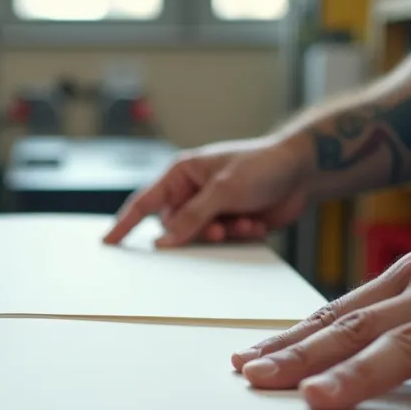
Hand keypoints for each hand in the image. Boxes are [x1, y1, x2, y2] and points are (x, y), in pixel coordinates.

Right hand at [102, 136, 313, 246]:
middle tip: (218, 228)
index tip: (108, 243)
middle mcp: (193, 192)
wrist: (302, 171)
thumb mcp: (223, 190)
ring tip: (242, 221)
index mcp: (182, 174)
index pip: (145, 202)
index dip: (124, 224)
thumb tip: (164, 241)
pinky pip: (221, 243)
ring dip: (222, 235)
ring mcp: (211, 209)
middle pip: (174, 228)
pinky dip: (238, 236)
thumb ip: (192, 217)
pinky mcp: (230, 222)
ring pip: (199, 239)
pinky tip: (254, 222)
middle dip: (197, 233)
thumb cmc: (262, 165)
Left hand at [231, 216, 410, 409]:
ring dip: (359, 373)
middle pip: (357, 327)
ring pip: (410, 344)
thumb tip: (342, 350)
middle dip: (300, 356)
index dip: (289, 339)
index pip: (338, 313)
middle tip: (254, 381)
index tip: (244, 363)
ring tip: (317, 399)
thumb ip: (401, 314)